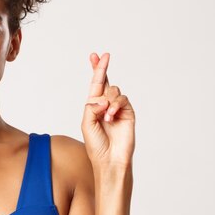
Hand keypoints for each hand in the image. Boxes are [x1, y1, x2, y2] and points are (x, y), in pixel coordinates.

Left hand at [81, 52, 135, 170]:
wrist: (109, 159)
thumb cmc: (96, 144)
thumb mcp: (86, 123)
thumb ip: (91, 107)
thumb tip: (103, 97)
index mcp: (94, 105)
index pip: (95, 84)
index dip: (96, 69)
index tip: (94, 55)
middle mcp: (106, 104)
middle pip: (105, 81)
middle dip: (102, 68)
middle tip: (104, 55)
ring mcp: (118, 108)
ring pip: (113, 91)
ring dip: (107, 102)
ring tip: (105, 117)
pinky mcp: (128, 113)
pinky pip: (122, 100)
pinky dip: (114, 106)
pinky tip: (110, 116)